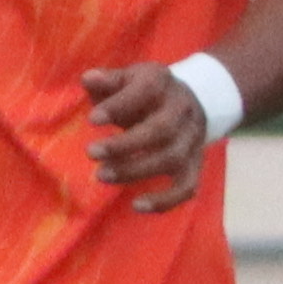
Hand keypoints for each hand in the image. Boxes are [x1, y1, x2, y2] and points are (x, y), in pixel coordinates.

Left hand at [77, 58, 217, 208]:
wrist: (196, 99)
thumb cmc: (148, 91)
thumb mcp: (130, 77)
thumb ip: (108, 81)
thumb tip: (87, 79)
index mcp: (161, 84)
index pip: (144, 92)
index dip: (119, 106)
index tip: (92, 120)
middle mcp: (181, 113)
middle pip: (160, 131)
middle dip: (125, 145)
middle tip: (91, 153)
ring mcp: (191, 141)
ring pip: (171, 160)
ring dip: (136, 171)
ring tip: (102, 176)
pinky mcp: (195, 165)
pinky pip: (187, 187)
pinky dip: (165, 200)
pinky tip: (137, 206)